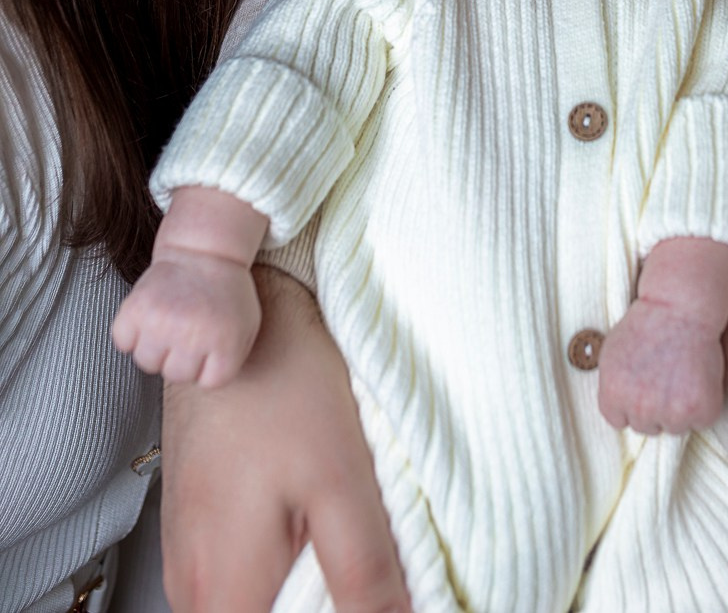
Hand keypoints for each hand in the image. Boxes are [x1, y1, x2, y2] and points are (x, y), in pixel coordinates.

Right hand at [112, 252, 260, 387]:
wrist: (205, 249)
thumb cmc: (227, 293)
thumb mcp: (248, 326)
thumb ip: (233, 361)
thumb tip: (204, 385)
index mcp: (225, 342)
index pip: (207, 382)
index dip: (209, 362)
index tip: (212, 338)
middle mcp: (192, 336)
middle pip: (175, 374)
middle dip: (182, 355)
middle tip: (189, 327)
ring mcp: (161, 322)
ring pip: (147, 362)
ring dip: (156, 346)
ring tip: (170, 321)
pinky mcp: (134, 309)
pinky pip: (123, 341)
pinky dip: (131, 331)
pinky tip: (149, 314)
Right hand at [161, 266, 410, 612]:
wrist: (237, 308)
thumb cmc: (281, 380)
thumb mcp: (345, 479)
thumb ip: (366, 573)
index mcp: (226, 590)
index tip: (376, 601)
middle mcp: (193, 586)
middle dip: (322, 610)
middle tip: (371, 572)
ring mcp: (189, 556)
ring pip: (254, 605)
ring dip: (304, 590)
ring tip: (345, 541)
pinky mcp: (197, 526)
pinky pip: (240, 576)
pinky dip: (285, 563)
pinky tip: (316, 522)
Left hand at [598, 295, 725, 434]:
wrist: (679, 307)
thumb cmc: (646, 324)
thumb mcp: (611, 353)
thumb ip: (611, 386)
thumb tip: (616, 408)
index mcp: (614, 395)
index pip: (619, 421)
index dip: (632, 404)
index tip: (643, 385)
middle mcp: (640, 409)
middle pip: (647, 427)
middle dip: (655, 408)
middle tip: (665, 377)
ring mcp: (672, 412)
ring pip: (674, 428)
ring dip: (679, 410)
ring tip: (682, 377)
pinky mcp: (701, 410)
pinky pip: (701, 423)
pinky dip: (703, 407)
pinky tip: (699, 380)